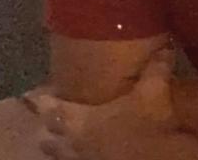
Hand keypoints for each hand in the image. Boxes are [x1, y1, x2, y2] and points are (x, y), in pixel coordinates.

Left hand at [40, 47, 176, 159]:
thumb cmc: (146, 126)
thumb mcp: (155, 91)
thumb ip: (156, 69)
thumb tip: (164, 48)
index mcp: (80, 121)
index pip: (51, 108)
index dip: (42, 100)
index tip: (33, 93)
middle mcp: (74, 143)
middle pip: (48, 137)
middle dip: (46, 126)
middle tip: (46, 115)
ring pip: (59, 155)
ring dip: (58, 145)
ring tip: (61, 137)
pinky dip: (76, 157)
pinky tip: (87, 152)